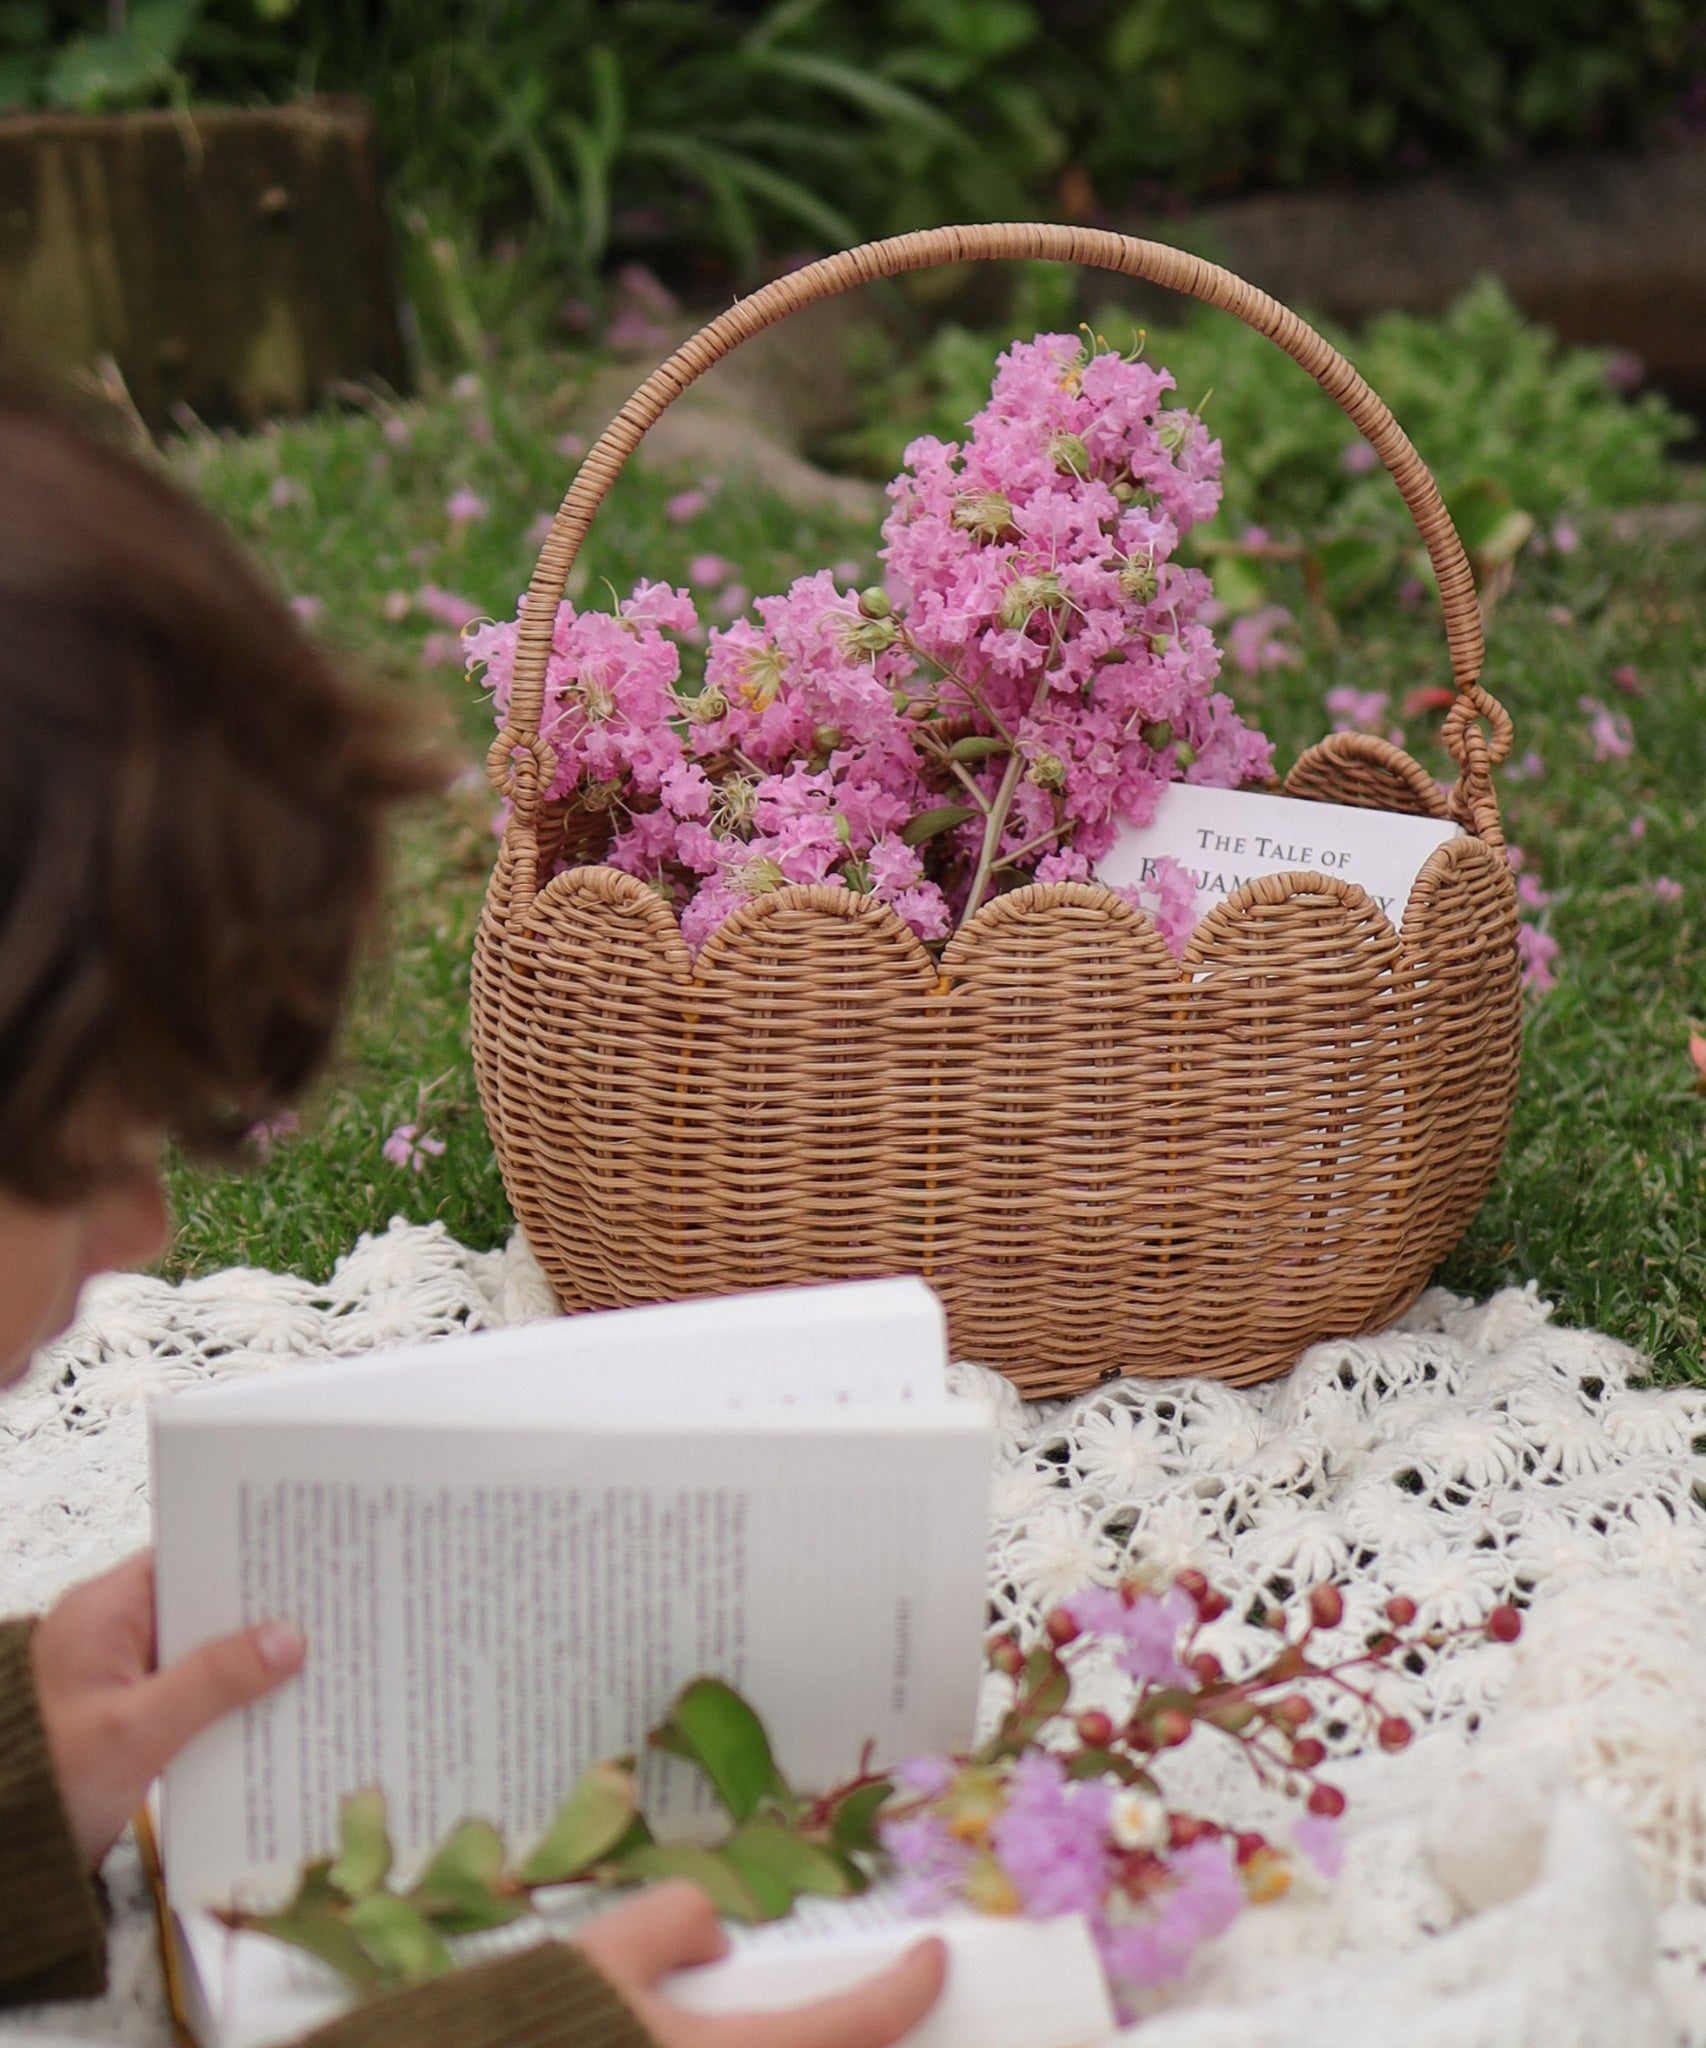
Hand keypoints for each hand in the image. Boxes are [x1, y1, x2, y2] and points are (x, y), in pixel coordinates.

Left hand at [29, 1551, 305, 1866]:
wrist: (1, 1864)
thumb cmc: (45, 1784)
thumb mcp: (135, 1730)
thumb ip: (213, 1681)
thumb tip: (289, 1640)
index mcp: (104, 1612)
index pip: (187, 1559)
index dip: (244, 1556)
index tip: (303, 1558)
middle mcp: (115, 1633)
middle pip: (203, 1606)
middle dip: (258, 1615)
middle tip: (325, 1612)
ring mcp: (125, 1676)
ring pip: (204, 1652)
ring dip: (249, 1662)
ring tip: (316, 1658)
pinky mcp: (135, 1715)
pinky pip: (194, 1691)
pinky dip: (229, 1699)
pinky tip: (273, 1708)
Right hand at [575, 1882, 947, 2047]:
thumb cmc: (542, 2038)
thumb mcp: (601, 1956)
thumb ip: (671, 1920)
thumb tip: (716, 1934)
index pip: (856, 2027)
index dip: (906, 1990)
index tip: (932, 1958)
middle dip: (863, 2043)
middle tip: (873, 2009)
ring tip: (819, 2027)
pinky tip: (742, 2040)